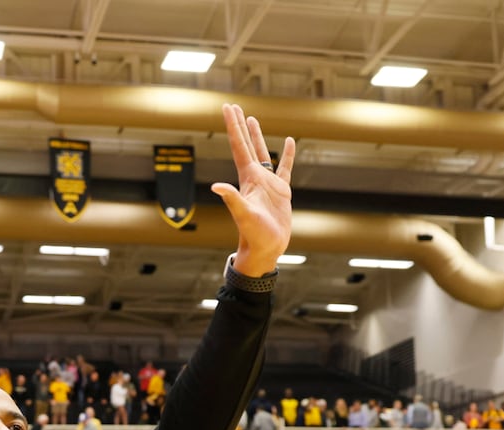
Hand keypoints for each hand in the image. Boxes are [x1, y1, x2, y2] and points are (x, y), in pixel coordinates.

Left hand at [211, 103, 295, 276]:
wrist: (266, 248)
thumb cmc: (253, 234)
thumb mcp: (243, 215)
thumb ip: (232, 199)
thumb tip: (216, 187)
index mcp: (246, 178)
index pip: (238, 146)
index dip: (233, 126)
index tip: (227, 107)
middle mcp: (255, 177)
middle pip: (246, 145)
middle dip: (240, 125)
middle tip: (234, 107)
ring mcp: (267, 183)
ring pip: (262, 153)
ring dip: (256, 136)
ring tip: (252, 120)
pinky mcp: (280, 191)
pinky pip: (284, 168)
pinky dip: (286, 155)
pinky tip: (288, 142)